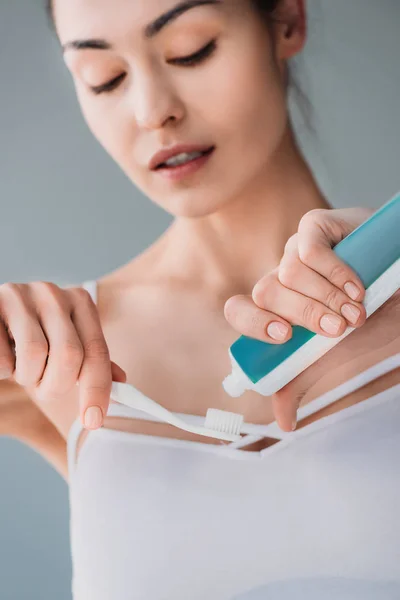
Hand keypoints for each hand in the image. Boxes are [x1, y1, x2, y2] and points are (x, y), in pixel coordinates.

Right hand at [0, 282, 125, 429]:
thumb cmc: (31, 336)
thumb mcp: (64, 342)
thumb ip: (90, 358)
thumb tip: (122, 381)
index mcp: (79, 301)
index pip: (97, 351)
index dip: (97, 389)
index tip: (93, 421)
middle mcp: (53, 293)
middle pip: (69, 355)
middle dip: (57, 386)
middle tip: (44, 389)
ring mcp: (20, 295)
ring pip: (34, 354)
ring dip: (28, 377)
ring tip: (22, 368)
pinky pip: (3, 357)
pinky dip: (4, 369)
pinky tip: (4, 356)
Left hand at [224, 206, 377, 428]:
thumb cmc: (374, 318)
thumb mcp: (337, 354)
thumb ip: (303, 378)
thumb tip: (283, 421)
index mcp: (278, 307)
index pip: (240, 310)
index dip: (252, 323)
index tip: (284, 337)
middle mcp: (283, 278)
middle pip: (265, 292)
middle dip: (304, 315)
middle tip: (338, 329)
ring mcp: (298, 251)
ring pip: (288, 272)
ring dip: (325, 298)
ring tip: (357, 310)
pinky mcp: (316, 227)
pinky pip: (308, 246)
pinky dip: (334, 271)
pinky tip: (357, 285)